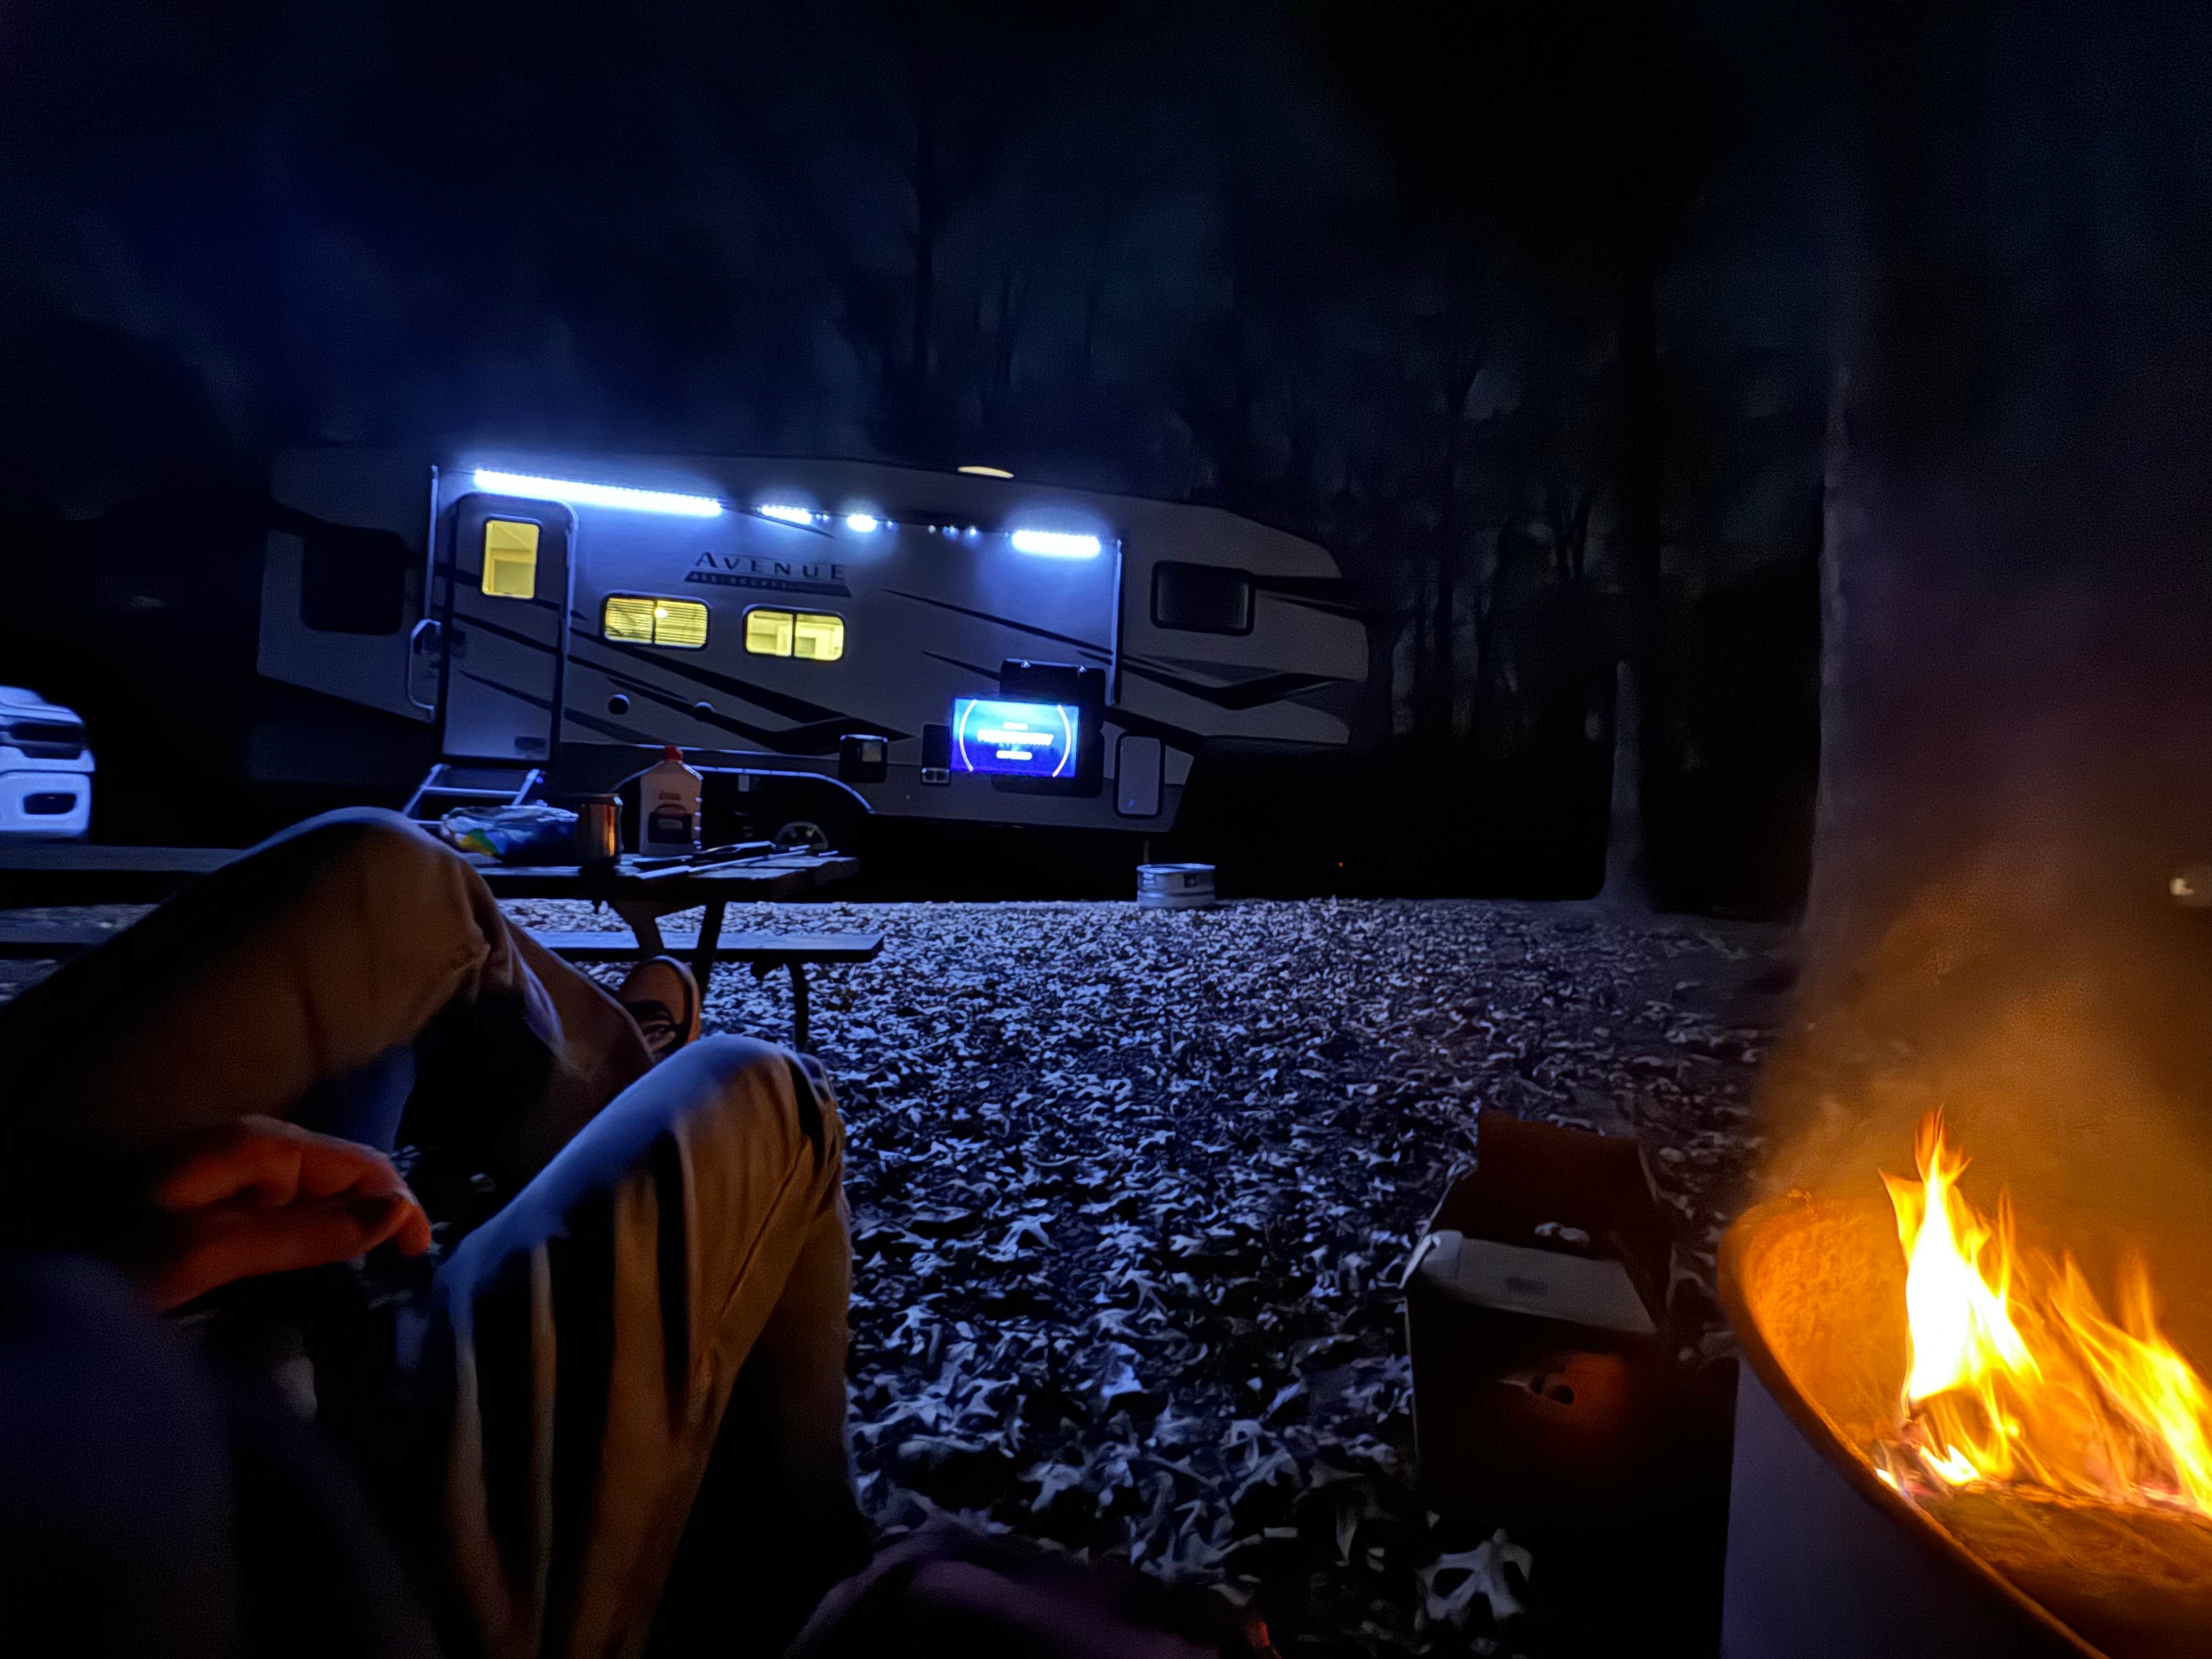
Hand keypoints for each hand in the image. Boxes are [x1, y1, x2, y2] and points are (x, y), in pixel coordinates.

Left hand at [139, 1115, 432, 1311]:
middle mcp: (249, 1146)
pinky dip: (310, 1230)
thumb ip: (304, 1235)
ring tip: (371, 1264)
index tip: (420, 1257)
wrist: (33, 1251)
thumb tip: (393, 1215)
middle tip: (402, 1264)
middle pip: (339, 1173)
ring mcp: (228, 1169)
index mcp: (257, 1147)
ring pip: (312, 1190)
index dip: (399, 1205)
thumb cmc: (116, 1256)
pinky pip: (281, 1205)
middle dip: (379, 1211)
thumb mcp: (212, 1252)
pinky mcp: (211, 1196)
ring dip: (346, 1222)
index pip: (358, 1166)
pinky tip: (318, 1255)